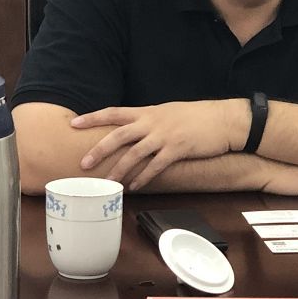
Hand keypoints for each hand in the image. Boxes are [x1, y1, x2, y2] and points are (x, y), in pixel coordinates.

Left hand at [73, 100, 245, 189]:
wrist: (222, 119)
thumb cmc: (196, 116)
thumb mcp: (168, 112)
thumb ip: (149, 120)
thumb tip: (133, 130)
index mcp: (147, 111)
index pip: (114, 112)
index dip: (93, 117)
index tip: (74, 123)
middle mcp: (152, 122)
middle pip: (118, 135)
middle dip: (99, 149)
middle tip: (83, 164)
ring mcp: (164, 136)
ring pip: (135, 153)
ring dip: (120, 169)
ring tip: (108, 183)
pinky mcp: (177, 149)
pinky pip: (156, 166)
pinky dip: (144, 177)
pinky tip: (136, 187)